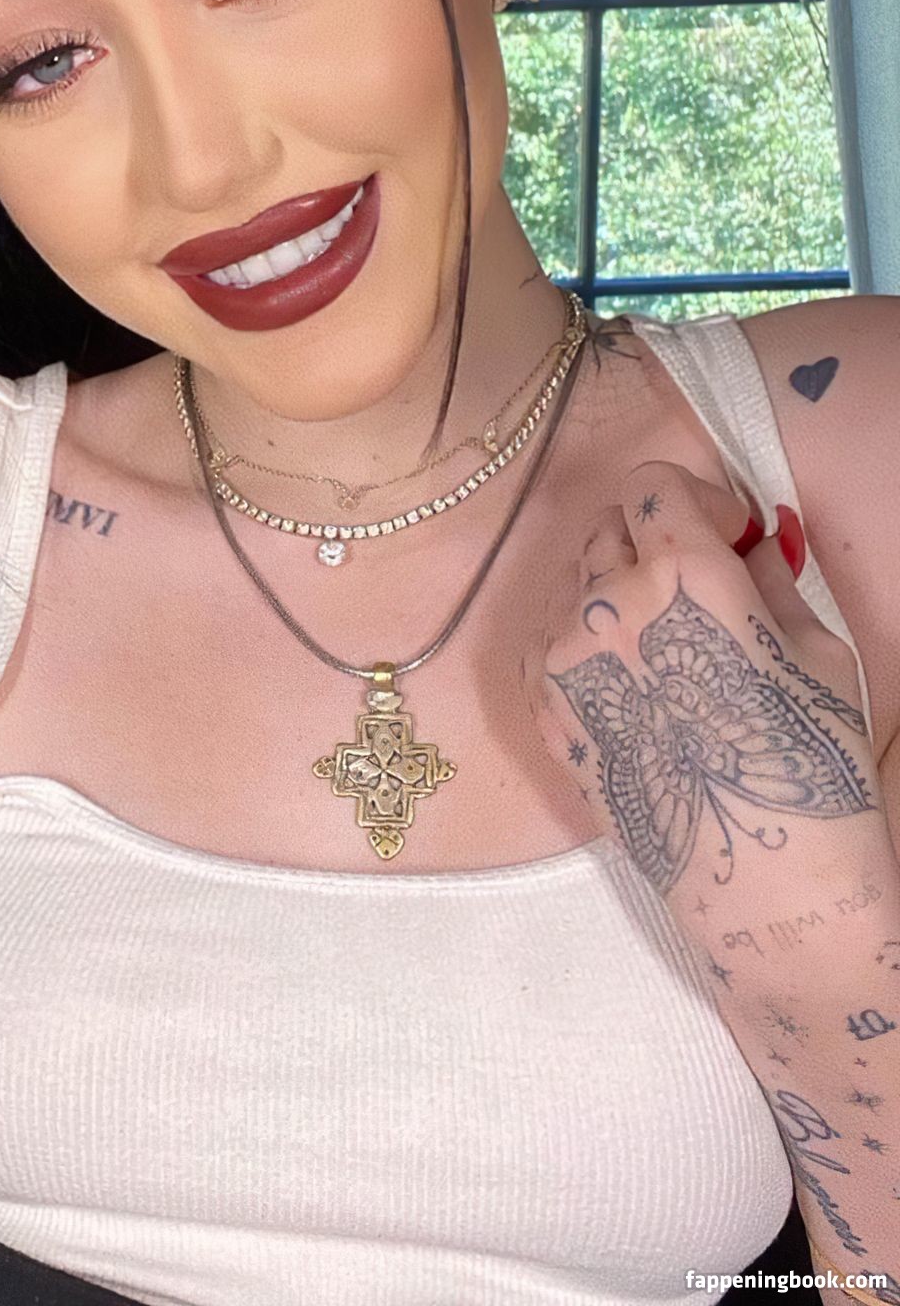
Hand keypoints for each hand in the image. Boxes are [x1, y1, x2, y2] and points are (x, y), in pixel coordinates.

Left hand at [530, 460, 882, 909]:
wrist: (761, 874)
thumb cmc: (807, 761)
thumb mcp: (815, 651)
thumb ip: (769, 577)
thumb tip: (752, 537)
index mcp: (683, 577)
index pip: (651, 484)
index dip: (690, 498)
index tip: (722, 531)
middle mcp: (608, 604)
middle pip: (608, 526)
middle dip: (652, 537)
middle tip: (695, 582)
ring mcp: (564, 656)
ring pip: (574, 581)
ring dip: (615, 588)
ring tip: (666, 642)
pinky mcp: (543, 704)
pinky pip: (549, 637)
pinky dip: (583, 638)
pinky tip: (633, 678)